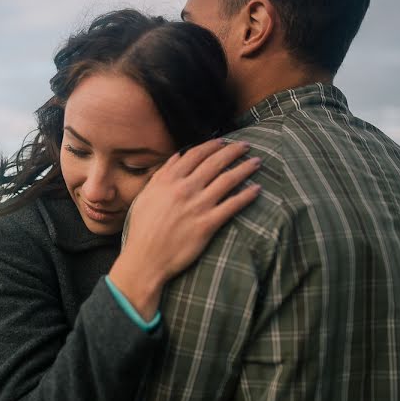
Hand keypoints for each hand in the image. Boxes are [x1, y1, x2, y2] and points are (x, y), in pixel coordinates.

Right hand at [108, 139, 260, 317]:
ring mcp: (197, 206)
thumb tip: (176, 157)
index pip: (194, 155)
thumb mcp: (145, 196)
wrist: (145, 259)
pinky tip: (257, 190)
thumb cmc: (142, 229)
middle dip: (233, 151)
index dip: (212, 146)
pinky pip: (232, 206)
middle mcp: (184, 189)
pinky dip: (246, 196)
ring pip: (227, 180)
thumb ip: (161, 175)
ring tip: (256, 163)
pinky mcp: (207, 224)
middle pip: (214, 163)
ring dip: (244, 168)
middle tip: (246, 146)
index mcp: (168, 180)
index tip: (223, 142)